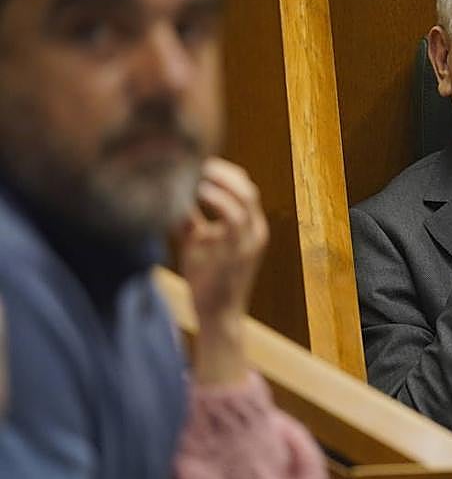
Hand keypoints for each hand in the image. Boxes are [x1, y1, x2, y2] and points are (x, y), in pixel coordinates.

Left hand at [175, 159, 267, 384]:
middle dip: (220, 170)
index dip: (221, 172)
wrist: (218, 316)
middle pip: (246, 185)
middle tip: (192, 162)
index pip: (243, 187)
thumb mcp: (199, 243)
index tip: (194, 163)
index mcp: (251, 226)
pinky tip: (195, 192)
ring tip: (193, 172)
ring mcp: (250, 239)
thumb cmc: (208, 280)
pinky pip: (232, 215)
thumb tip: (169, 195)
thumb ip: (190, 219)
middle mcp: (256, 230)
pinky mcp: (239, 251)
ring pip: (244, 194)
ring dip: (218, 180)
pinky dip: (215, 199)